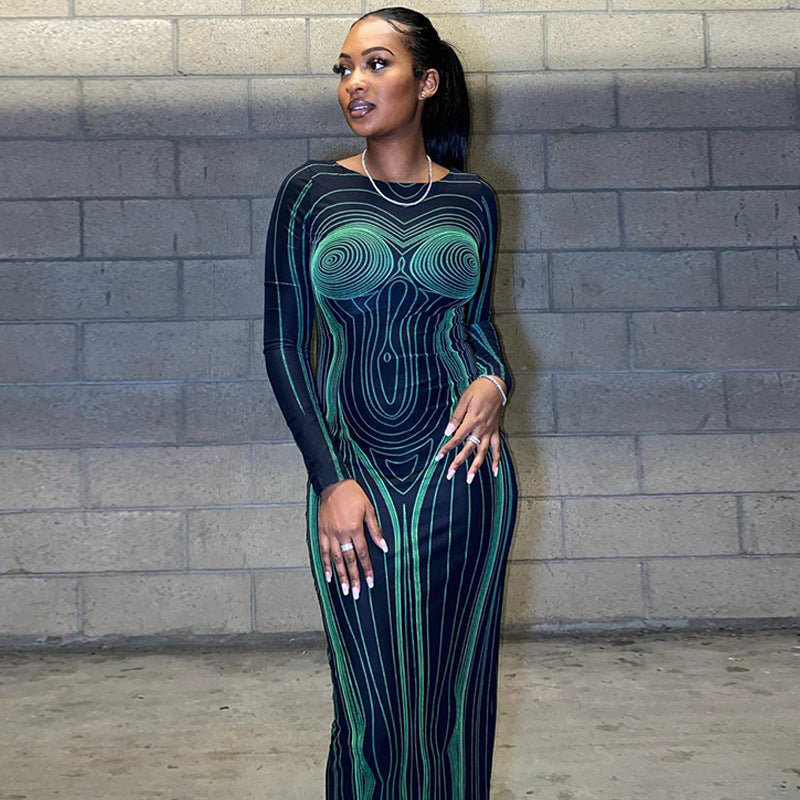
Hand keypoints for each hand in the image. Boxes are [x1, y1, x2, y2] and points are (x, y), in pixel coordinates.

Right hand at [318, 478, 387, 599]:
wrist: (333, 484)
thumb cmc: (353, 494)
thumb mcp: (369, 509)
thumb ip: (375, 529)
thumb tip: (384, 547)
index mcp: (355, 529)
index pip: (362, 554)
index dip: (367, 569)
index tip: (370, 582)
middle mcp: (342, 534)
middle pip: (349, 561)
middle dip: (354, 578)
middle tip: (356, 593)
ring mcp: (330, 534)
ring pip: (336, 559)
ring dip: (340, 576)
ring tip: (345, 590)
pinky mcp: (322, 532)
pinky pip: (323, 552)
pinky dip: (326, 565)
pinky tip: (328, 576)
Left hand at [434, 375, 505, 481]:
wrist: (496, 385)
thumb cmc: (478, 390)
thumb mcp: (464, 400)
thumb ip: (456, 417)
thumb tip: (448, 432)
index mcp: (472, 420)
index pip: (456, 438)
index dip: (447, 448)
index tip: (438, 457)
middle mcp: (481, 428)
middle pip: (468, 449)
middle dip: (458, 462)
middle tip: (450, 474)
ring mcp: (490, 431)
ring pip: (483, 452)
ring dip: (476, 467)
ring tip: (470, 479)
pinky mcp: (496, 431)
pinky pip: (497, 448)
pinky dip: (496, 460)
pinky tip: (494, 471)